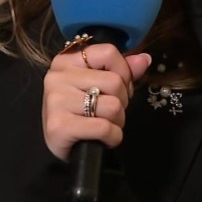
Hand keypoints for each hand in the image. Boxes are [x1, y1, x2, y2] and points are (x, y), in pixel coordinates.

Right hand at [42, 45, 150, 161]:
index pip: (108, 53)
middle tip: (109, 112)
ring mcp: (57, 100)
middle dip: (122, 102)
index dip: (124, 73)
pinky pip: (105, 128)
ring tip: (105, 124)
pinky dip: (113, 137)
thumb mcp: (97, 86)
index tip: (118, 89)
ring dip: (118, 121)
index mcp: (66, 61)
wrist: (61, 148)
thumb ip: (121, 71)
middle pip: (115, 82)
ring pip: (113, 105)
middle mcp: (58, 76)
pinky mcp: (60, 125)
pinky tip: (103, 138)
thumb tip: (145, 59)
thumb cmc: (80, 113)